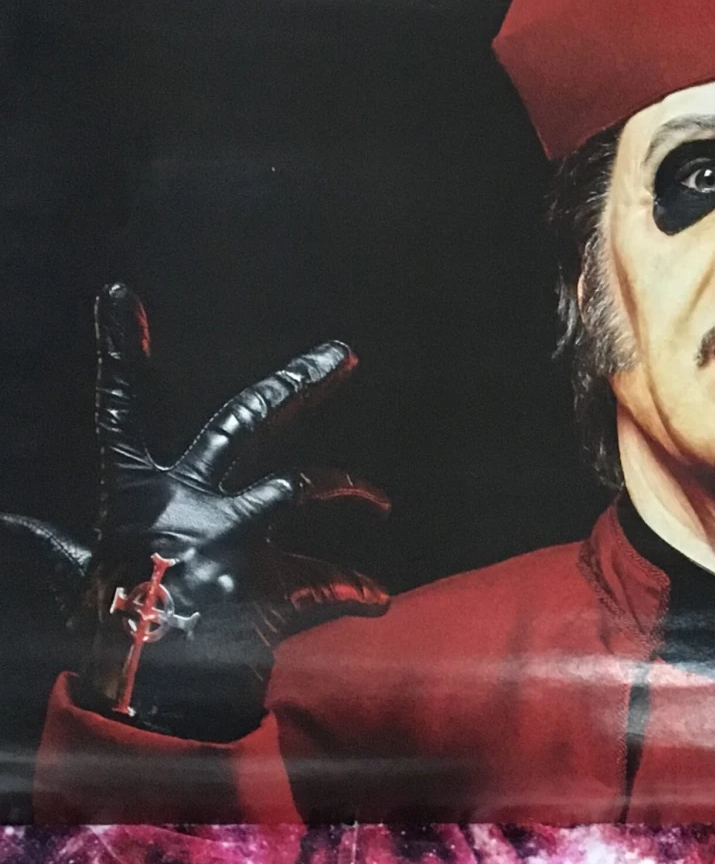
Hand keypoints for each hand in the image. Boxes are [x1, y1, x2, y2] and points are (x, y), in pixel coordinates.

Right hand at [2, 284, 388, 740]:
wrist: (142, 714)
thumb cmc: (112, 637)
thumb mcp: (77, 581)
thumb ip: (56, 546)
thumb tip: (9, 525)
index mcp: (138, 497)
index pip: (122, 412)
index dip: (119, 356)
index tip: (118, 296)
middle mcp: (186, 505)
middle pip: (245, 421)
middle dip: (298, 383)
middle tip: (347, 356)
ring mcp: (228, 541)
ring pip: (304, 488)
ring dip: (350, 491)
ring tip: (381, 504)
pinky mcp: (267, 584)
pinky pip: (327, 576)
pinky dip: (356, 586)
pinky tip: (376, 598)